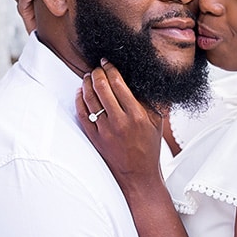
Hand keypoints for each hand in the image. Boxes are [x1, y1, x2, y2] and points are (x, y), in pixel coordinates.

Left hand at [76, 61, 163, 189]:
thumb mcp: (157, 123)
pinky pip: (82, 113)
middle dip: (97, 72)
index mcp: (137, 115)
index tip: (107, 62)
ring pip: (89, 98)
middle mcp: (119, 121)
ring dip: (87, 83)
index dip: (110, 68)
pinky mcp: (94, 137)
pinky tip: (81, 92)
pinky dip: (79, 99)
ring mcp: (104, 130)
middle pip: (102, 87)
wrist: (138, 174)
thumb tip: (141, 81)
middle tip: (97, 67)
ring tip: (89, 76)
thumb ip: (150, 101)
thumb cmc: (149, 148)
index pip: (118, 83)